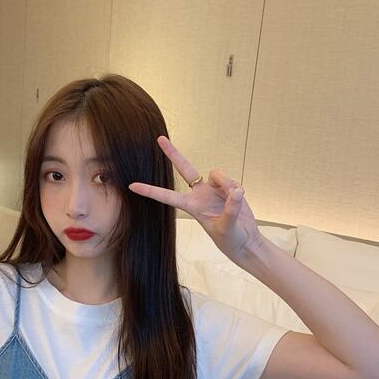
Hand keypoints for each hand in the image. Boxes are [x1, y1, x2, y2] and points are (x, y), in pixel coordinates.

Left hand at [128, 135, 264, 262]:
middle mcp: (200, 194)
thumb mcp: (227, 228)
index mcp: (192, 207)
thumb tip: (236, 192)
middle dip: (173, 153)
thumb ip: (230, 210)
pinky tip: (240, 199)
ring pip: (216, 173)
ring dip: (226, 183)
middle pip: (185, 169)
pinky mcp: (227, 187)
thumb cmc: (231, 239)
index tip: (132, 186)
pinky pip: (231, 180)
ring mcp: (213, 189)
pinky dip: (237, 189)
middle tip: (160, 138)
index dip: (150, 191)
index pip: (167, 197)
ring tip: (235, 198)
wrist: (245, 240)